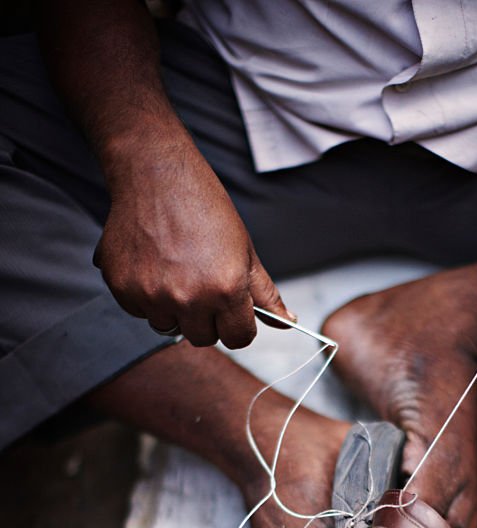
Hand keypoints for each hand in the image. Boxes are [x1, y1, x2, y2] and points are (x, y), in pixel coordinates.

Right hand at [94, 136, 292, 346]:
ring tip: (175, 270)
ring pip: (169, 327)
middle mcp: (189, 298)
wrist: (156, 173)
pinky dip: (146, 296)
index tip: (231, 313)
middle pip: (203, 338)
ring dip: (174, 309)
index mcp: (226, 289)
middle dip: (206, 319)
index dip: (237, 326)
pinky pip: (140, 312)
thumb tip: (288, 322)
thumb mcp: (244, 250)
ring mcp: (153, 295)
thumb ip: (265, 293)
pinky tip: (153, 265)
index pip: (238, 339)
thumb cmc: (204, 207)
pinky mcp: (124, 288)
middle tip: (201, 283)